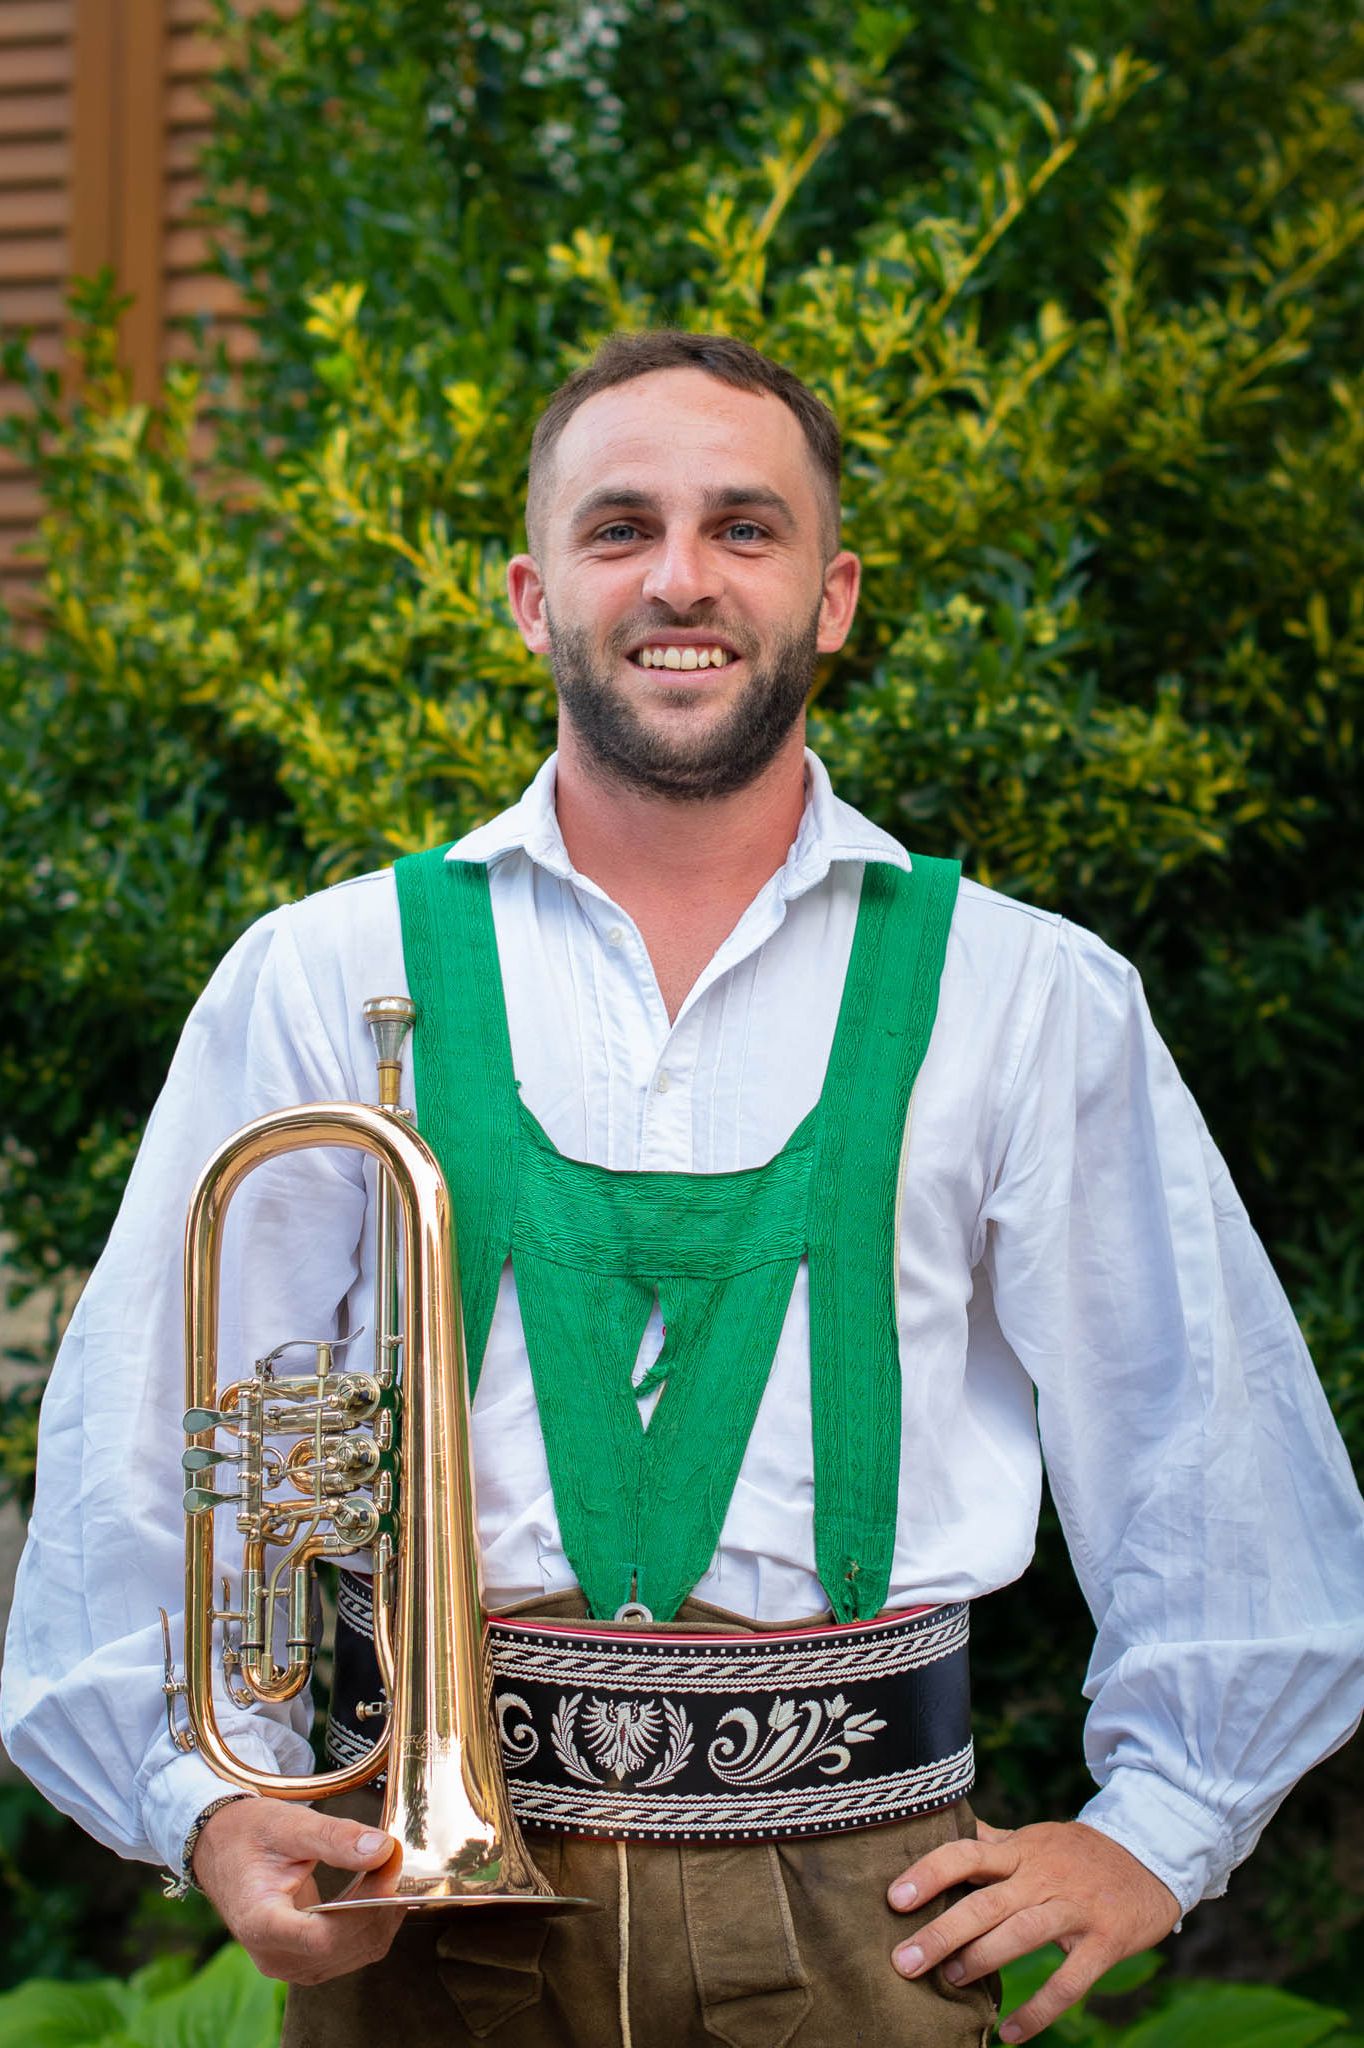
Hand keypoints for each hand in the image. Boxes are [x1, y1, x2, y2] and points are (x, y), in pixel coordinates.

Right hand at [192, 1798, 406, 1984]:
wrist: (221, 1847)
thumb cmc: (248, 1834)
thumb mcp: (289, 1825)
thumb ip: (335, 1837)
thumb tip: (383, 1850)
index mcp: (261, 1923)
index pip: (322, 1938)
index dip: (363, 1909)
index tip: (386, 1870)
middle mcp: (274, 1955)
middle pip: (344, 1946)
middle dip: (378, 1904)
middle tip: (394, 1859)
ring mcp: (289, 1963)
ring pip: (355, 1954)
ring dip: (380, 1914)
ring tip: (387, 1869)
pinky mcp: (302, 1960)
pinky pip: (349, 1952)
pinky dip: (370, 1923)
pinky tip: (377, 1890)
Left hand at [886, 1818, 1179, 2041]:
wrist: (1152, 1855)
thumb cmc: (1078, 1853)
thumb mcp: (1034, 1838)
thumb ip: (991, 1842)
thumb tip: (941, 1830)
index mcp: (1020, 1850)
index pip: (966, 1853)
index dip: (929, 1873)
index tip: (894, 1898)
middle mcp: (1043, 1875)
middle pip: (986, 1902)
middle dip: (942, 1932)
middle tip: (903, 1961)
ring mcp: (1075, 1909)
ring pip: (1022, 1934)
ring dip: (983, 1959)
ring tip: (950, 1981)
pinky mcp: (1105, 1942)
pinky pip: (1069, 1982)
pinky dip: (1039, 2010)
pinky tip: (1010, 2034)